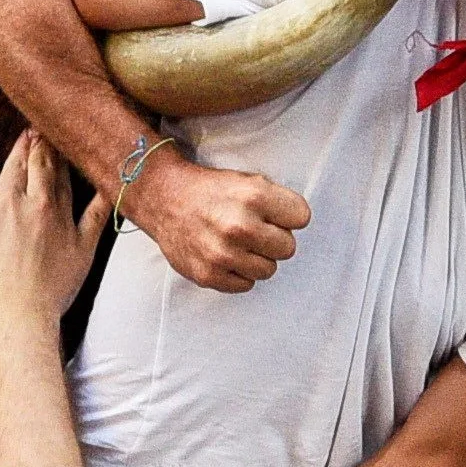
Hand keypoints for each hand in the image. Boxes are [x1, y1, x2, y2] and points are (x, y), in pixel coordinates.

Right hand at [0, 130, 112, 324]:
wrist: (18, 312)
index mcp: (8, 200)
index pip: (17, 162)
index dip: (22, 144)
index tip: (27, 132)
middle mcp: (38, 203)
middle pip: (44, 165)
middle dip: (45, 145)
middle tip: (48, 131)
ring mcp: (64, 221)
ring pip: (67, 180)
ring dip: (66, 160)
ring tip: (67, 146)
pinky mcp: (84, 241)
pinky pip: (100, 211)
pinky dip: (105, 192)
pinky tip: (109, 177)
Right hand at [125, 147, 309, 291]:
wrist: (164, 200)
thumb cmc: (210, 192)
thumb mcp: (248, 181)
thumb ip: (277, 202)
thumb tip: (297, 227)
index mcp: (254, 196)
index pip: (302, 218)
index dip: (287, 216)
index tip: (272, 214)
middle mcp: (239, 226)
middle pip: (288, 248)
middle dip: (274, 240)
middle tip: (254, 232)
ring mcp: (222, 253)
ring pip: (268, 270)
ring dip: (257, 259)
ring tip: (238, 245)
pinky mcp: (208, 275)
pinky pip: (245, 285)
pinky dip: (238, 274)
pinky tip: (225, 257)